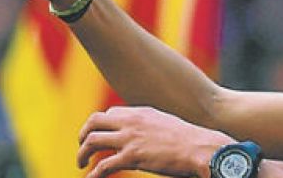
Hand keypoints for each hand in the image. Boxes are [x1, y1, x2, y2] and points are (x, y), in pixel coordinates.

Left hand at [78, 106, 233, 177]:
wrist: (201, 148)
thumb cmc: (189, 140)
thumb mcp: (166, 123)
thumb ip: (150, 125)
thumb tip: (145, 133)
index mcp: (140, 112)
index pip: (110, 114)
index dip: (101, 126)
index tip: (99, 137)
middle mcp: (131, 121)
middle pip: (94, 122)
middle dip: (83, 135)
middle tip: (82, 147)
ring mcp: (130, 138)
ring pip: (92, 141)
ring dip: (82, 153)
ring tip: (81, 163)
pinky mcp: (132, 157)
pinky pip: (103, 166)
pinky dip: (93, 174)